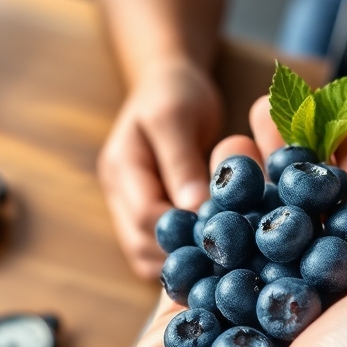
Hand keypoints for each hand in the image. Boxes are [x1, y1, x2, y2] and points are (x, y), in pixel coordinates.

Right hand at [96, 58, 222, 279]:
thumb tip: (194, 207)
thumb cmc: (174, 92)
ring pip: (146, 255)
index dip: (181, 230)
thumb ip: (182, 160)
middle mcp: (119, 194)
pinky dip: (182, 257)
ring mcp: (129, 208)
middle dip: (182, 252)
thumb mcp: (175, 115)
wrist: (168, 85)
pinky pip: (158, 251)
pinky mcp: (147, 215)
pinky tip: (212, 256)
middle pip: (141, 243)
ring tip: (222, 261)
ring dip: (181, 261)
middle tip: (227, 256)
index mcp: (120, 167)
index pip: (144, 216)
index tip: (222, 233)